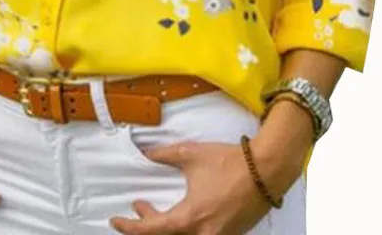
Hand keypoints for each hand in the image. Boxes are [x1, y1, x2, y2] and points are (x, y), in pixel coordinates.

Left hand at [109, 101, 312, 234]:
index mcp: (190, 218)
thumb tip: (146, 153)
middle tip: (139, 207)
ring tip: (156, 211)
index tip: (116, 220)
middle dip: (146, 226)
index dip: (130, 227)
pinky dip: (184, 229)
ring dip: (166, 228)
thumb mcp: (191, 154)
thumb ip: (164, 155)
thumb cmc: (229, 162)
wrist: (265, 169)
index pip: (151, 230)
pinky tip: (182, 213)